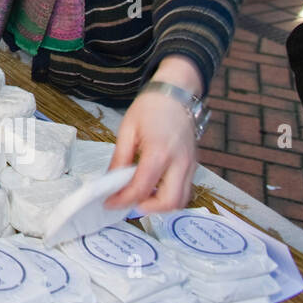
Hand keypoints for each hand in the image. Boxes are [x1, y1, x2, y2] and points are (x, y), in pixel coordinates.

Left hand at [107, 57, 202, 213]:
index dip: (123, 199)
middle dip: (146, 208)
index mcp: (159, 152)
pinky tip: (152, 187)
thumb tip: (110, 181)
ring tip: (139, 196)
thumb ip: (120, 158)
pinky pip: (184, 190)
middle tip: (127, 202)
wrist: (175, 94)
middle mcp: (180, 162)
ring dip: (160, 205)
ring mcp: (190, 165)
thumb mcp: (127, 130)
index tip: (109, 202)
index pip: (141, 188)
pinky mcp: (193, 165)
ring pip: (181, 200)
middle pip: (169, 202)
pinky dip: (169, 196)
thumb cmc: (150, 108)